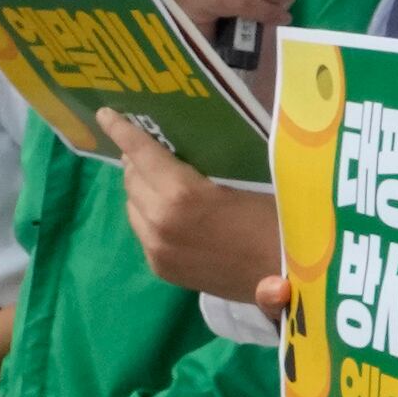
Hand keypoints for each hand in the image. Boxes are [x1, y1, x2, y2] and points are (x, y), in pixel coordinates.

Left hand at [99, 113, 283, 300]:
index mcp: (182, 194)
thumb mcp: (245, 184)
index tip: (104, 114)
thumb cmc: (279, 223)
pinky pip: (143, 232)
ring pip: (132, 206)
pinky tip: (174, 217)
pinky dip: (151, 217)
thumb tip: (175, 160)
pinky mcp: (161, 269)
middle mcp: (159, 221)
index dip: (122, 130)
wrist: (292, 281)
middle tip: (153, 152)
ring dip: (143, 191)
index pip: (141, 153)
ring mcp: (156, 249)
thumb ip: (203, 172)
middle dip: (138, 162)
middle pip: (132, 179)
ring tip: (164, 185)